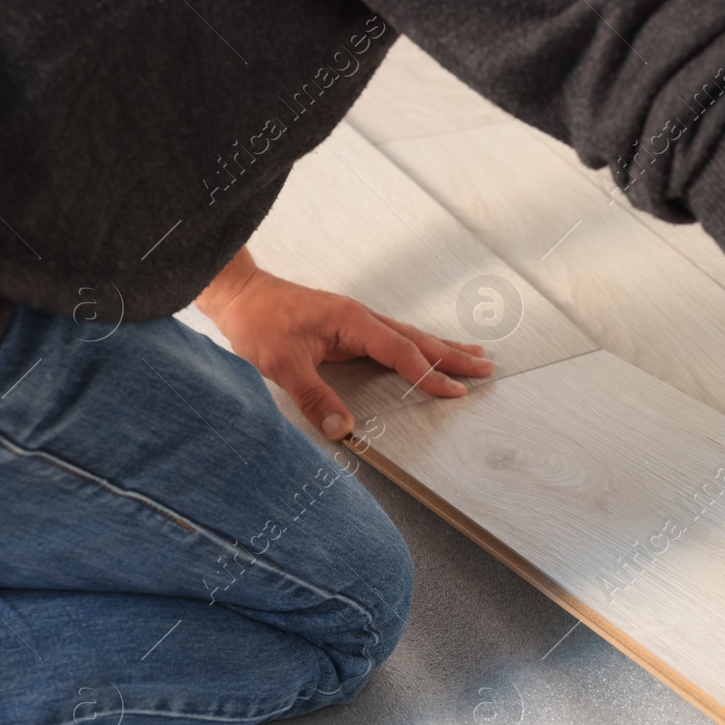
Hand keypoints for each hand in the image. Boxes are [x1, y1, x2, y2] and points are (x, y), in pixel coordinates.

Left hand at [196, 248, 492, 438]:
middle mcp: (361, 317)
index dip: (430, 374)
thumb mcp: (281, 364)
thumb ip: (314, 396)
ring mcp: (356, 320)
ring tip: (473, 355)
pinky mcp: (349, 326)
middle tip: (486, 368)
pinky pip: (395, 337)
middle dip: (453, 356)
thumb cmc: (257, 321)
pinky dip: (419, 346)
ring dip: (442, 348)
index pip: (402, 352)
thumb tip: (343, 429)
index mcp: (352, 322)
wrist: (238, 294)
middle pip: (418, 339)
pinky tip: (427, 350)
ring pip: (410, 336)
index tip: (455, 390)